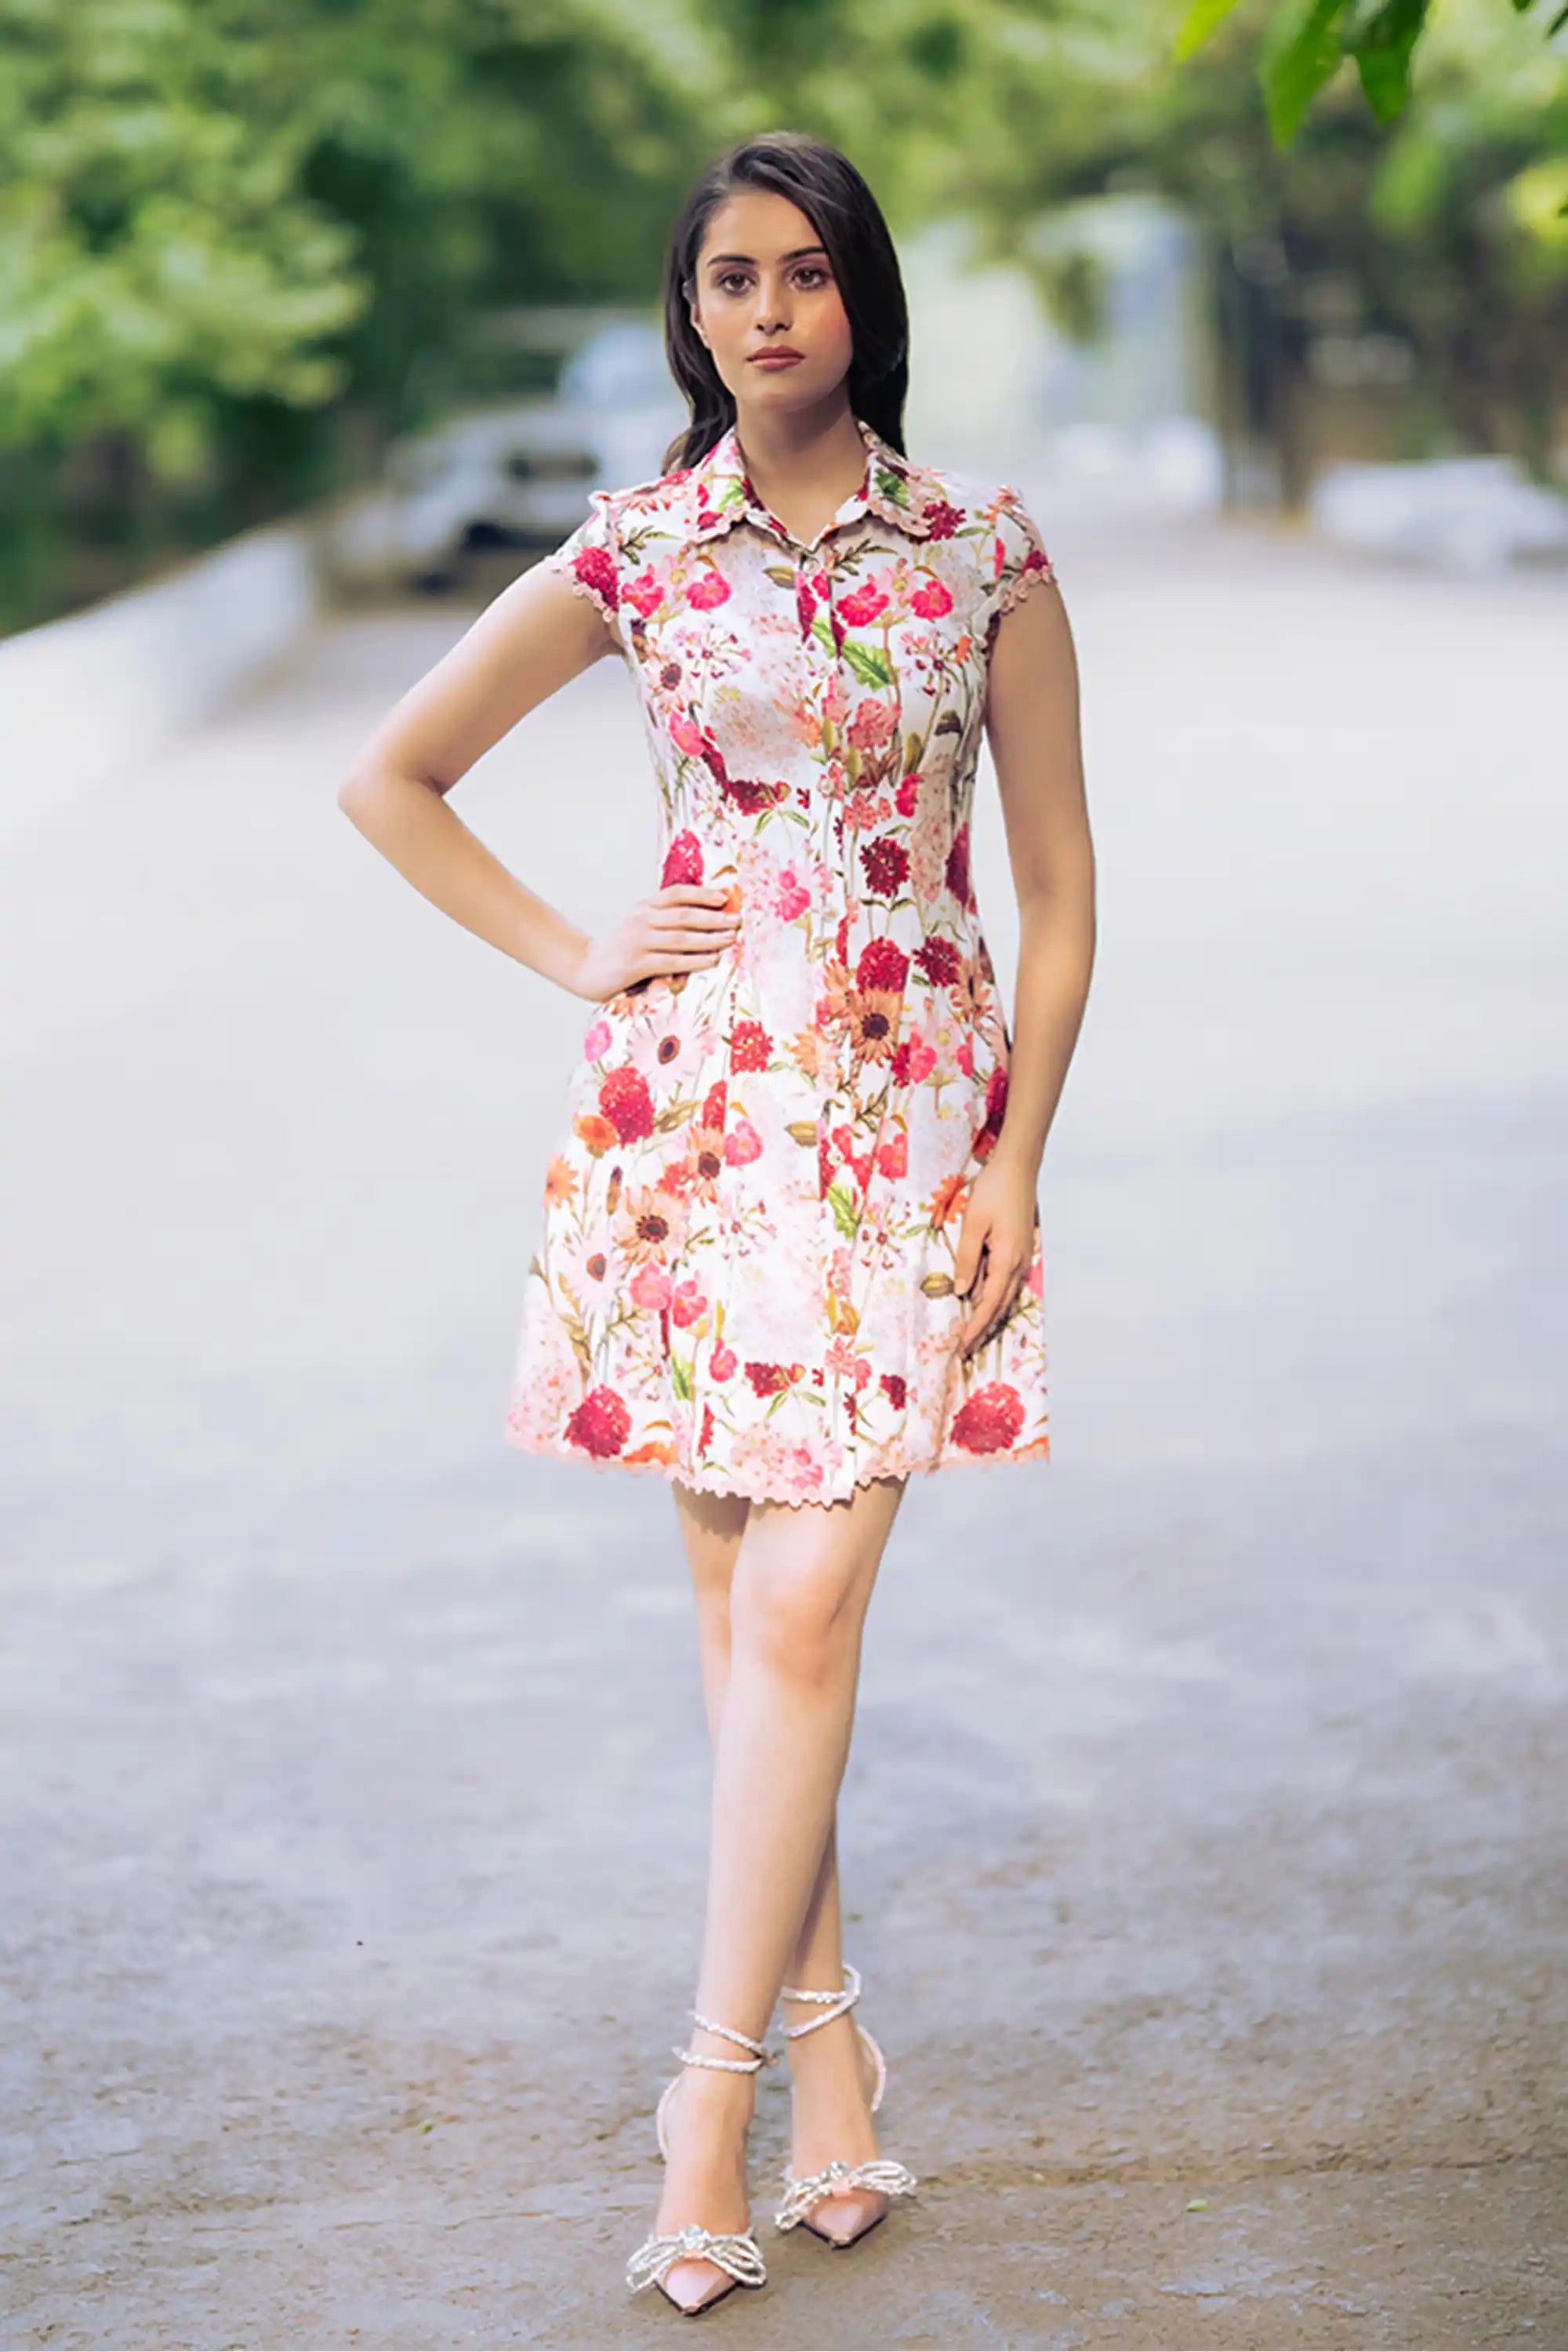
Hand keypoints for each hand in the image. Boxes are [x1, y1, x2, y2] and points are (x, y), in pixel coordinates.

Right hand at [570, 883, 741, 1001]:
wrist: (586, 968)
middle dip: (714, 917)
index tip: (724, 898)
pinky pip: (672, 961)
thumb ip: (665, 921)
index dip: (702, 894)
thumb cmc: (622, 949)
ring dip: (710, 938)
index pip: (676, 893)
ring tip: (730, 938)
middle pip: (684, 915)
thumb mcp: (640, 926)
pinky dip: (695, 960)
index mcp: (644, 907)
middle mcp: (641, 919)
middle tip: (737, 920)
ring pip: (681, 937)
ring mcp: (638, 941)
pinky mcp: (636, 964)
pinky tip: (712, 960)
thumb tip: (706, 920)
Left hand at [952, 1151, 1038, 1355]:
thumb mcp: (973, 1224)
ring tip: (971, 1334)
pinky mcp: (1018, 1249)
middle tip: (964, 1351)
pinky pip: (1006, 1282)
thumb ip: (967, 1259)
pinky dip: (993, 1298)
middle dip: (981, 1331)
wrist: (1018, 1166)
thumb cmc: (994, 1190)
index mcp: (1006, 1261)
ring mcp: (1021, 1257)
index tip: (960, 1347)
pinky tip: (981, 1301)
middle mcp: (1018, 1265)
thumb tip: (963, 1291)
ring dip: (988, 1317)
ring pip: (1004, 1297)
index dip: (974, 1329)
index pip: (988, 1305)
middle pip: (999, 1307)